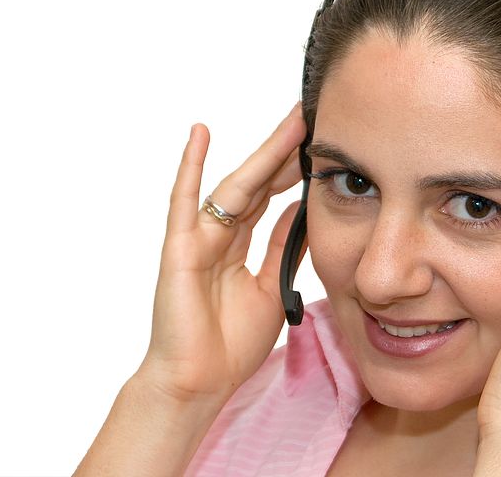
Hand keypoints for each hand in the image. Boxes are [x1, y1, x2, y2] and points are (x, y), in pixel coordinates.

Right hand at [137, 103, 306, 403]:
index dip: (294, 169)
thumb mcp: (273, 288)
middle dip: (285, 151)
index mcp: (238, 246)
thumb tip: (302, 211)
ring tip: (290, 124)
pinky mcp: (180, 248)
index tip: (320, 142)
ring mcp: (198, 238)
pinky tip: (200, 134)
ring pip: (234, 187)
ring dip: (262, 155)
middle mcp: (218, 235)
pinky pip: (184, 202)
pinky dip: (190, 167)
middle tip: (311, 118)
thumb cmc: (229, 344)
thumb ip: (284, 248)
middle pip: (257, 183)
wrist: (200, 382)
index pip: (270, 196)